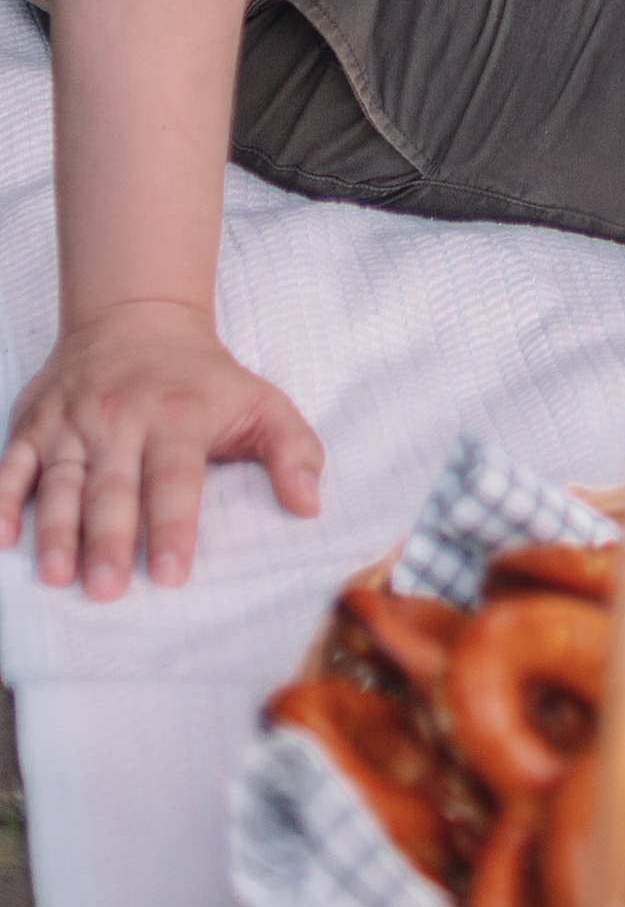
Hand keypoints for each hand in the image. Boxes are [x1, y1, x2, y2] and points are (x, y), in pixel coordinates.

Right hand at [0, 300, 323, 597]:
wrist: (137, 316)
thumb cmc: (204, 378)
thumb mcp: (261, 402)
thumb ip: (293, 451)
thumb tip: (311, 506)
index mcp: (177, 416)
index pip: (176, 477)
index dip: (174, 526)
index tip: (172, 575)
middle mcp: (121, 418)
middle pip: (112, 486)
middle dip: (108, 539)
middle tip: (106, 590)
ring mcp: (71, 422)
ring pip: (59, 482)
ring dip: (55, 531)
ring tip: (56, 575)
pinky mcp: (33, 424)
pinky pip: (11, 465)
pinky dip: (1, 500)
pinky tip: (0, 538)